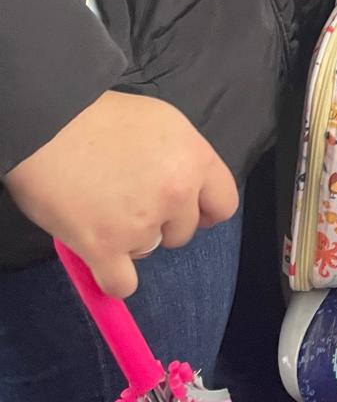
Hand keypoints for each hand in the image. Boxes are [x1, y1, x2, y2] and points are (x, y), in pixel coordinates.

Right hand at [4, 91, 238, 297]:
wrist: (48, 125)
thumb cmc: (101, 117)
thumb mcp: (162, 123)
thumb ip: (181, 157)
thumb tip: (185, 186)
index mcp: (195, 158)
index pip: (224, 203)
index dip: (204, 210)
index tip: (187, 210)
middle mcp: (177, 193)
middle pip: (184, 231)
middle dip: (162, 223)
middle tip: (129, 202)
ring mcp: (143, 223)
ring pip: (150, 250)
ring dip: (130, 241)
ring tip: (102, 210)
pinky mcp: (106, 247)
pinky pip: (121, 284)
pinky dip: (112, 276)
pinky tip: (102, 259)